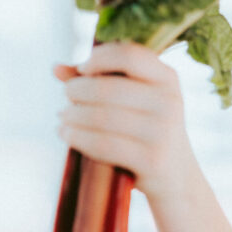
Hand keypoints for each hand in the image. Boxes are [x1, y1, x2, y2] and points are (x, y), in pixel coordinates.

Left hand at [54, 42, 200, 202]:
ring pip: (102, 117)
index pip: (129, 55)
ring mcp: (162, 132)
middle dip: (78, 90)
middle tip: (67, 97)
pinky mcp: (151, 159)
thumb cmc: (145, 130)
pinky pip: (104, 144)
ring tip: (62, 117)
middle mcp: (169, 101)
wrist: (176, 175)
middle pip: (108, 88)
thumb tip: (56, 68)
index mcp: (166, 78)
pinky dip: (78, 137)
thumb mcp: (132, 100)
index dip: (99, 58)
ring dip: (73, 116)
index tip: (82, 68)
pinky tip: (66, 134)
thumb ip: (97, 80)